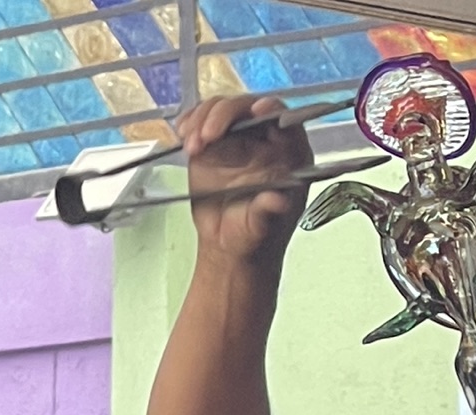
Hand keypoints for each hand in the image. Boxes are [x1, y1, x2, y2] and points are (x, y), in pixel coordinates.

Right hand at [176, 96, 314, 266]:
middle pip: (249, 108)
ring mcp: (239, 140)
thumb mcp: (262, 226)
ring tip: (193, 145)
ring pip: (223, 109)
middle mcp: (266, 142)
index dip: (274, 110)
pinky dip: (190, 123)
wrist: (229, 246)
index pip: (286, 121)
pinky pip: (202, 121)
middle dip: (226, 114)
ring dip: (203, 119)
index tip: (258, 109)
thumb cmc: (255, 236)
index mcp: (290, 156)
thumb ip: (268, 211)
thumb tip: (277, 201)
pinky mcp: (214, 144)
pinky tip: (184, 136)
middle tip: (207, 134)